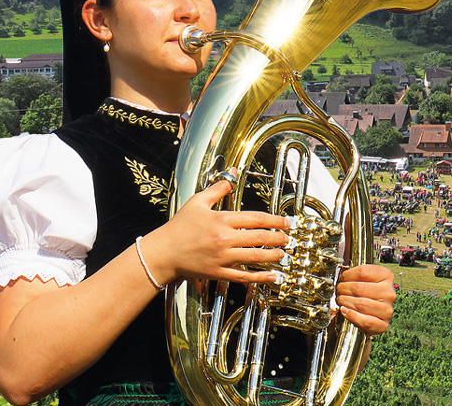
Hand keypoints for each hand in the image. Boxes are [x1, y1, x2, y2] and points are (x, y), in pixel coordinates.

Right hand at [144, 175, 290, 284]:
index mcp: (221, 220)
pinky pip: (243, 276)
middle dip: (278, 238)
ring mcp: (221, 257)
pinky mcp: (218, 273)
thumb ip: (218, 189)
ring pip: (255, 257)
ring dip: (273, 256)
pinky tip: (272, 276)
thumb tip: (233, 174)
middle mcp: (224, 239)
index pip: (256, 219)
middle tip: (288, 238)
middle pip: (260, 238)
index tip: (286, 222)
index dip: (275, 220)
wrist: (163, 252)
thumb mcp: (198, 202)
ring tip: (283, 254)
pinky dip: (260, 277)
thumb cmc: (179, 227)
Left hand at [335, 265, 395, 334]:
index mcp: (386, 277)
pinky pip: (364, 321)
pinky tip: (344, 310)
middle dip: (343, 289)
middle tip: (338, 290)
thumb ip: (356, 275)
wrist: (375, 315)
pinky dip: (351, 315)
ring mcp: (387, 309)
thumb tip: (340, 274)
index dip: (347, 275)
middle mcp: (389, 292)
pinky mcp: (383, 324)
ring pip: (360, 304)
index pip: (363, 272)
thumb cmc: (368, 294)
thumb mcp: (366, 280)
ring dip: (345, 302)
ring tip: (340, 300)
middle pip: (359, 288)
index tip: (342, 278)